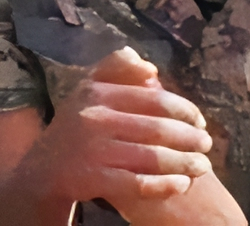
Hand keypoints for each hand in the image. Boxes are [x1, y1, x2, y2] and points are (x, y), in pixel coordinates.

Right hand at [33, 48, 217, 212]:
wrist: (42, 169)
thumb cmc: (75, 126)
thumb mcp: (87, 90)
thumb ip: (114, 70)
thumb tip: (147, 63)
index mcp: (96, 92)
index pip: (153, 98)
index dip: (184, 110)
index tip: (200, 120)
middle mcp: (93, 118)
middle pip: (157, 129)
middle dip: (190, 138)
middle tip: (207, 145)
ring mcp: (92, 150)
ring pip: (151, 157)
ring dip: (185, 163)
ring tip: (202, 167)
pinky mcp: (92, 179)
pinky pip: (138, 184)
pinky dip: (164, 185)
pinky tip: (181, 185)